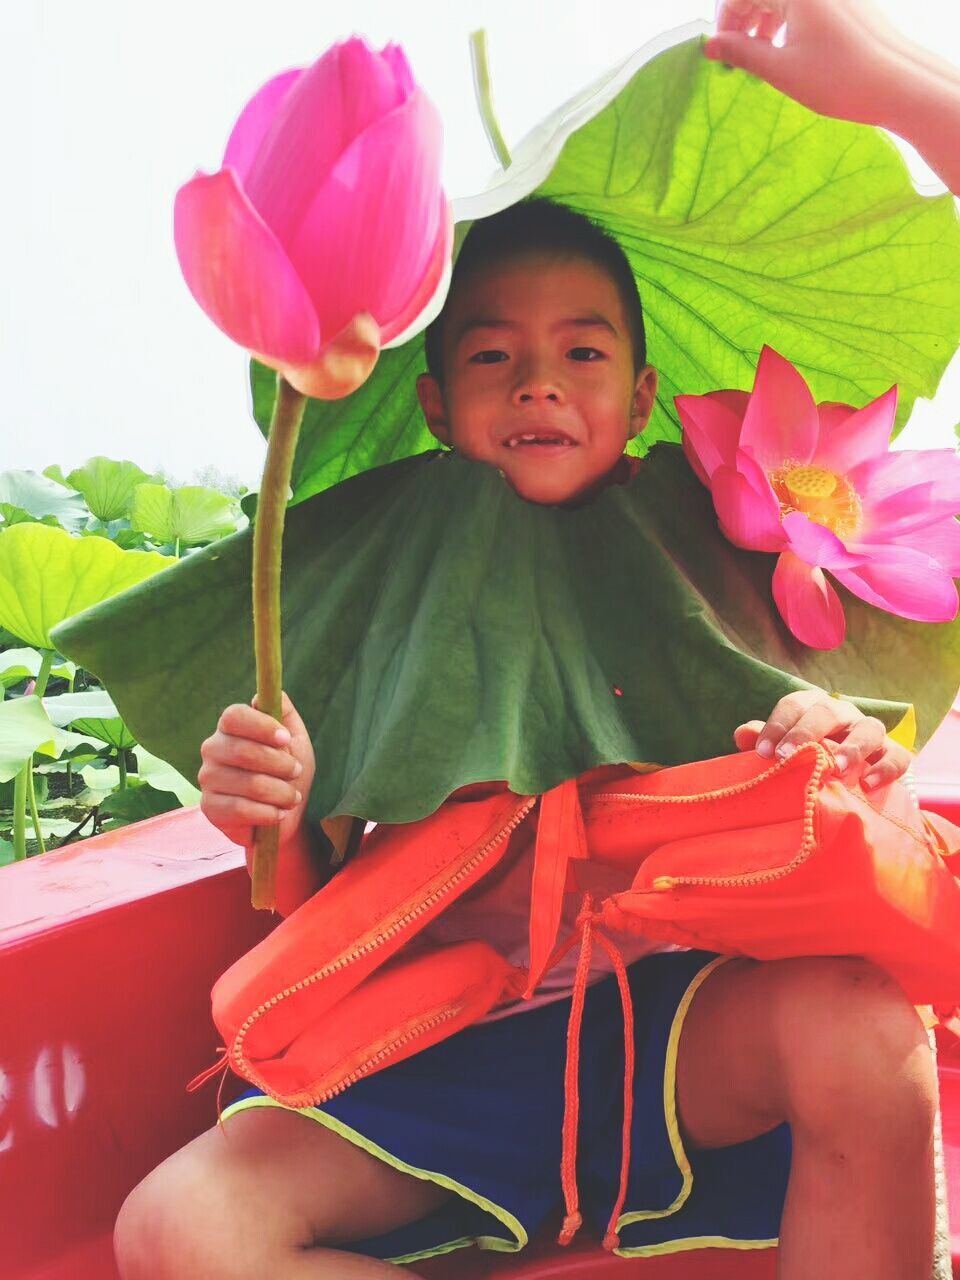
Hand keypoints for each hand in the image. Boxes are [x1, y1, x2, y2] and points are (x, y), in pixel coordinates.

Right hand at [198, 691, 315, 849]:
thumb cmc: (288, 774)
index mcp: (231, 727)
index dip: (261, 726)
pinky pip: (240, 809)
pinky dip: (268, 813)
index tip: (285, 738)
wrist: (284, 815)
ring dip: (280, 792)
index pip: (234, 716)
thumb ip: (285, 714)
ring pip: (248, 783)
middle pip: (242, 750)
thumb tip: (272, 693)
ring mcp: (207, 778)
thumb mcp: (296, 741)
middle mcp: (212, 748)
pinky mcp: (209, 807)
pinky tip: (278, 813)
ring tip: (292, 797)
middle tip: (296, 771)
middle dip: (279, 763)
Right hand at [706, 0, 906, 126]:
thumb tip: (710, 45)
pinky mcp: (845, 1)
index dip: (724, 19)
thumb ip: (741, 52)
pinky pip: (804, 2)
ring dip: (764, 20)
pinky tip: (786, 48)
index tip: (719, 50)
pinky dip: (787, 20)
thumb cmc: (839, 78)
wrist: (898, 82)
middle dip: (743, 19)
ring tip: (761, 55)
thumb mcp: (780, 69)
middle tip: (736, 56)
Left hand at [733, 688, 912, 789]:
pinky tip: (868, 785)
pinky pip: (897, 755)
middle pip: (827, 711)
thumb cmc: (806, 756)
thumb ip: (763, 740)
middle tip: (787, 757)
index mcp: (812, 707)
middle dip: (806, 732)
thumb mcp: (783, 747)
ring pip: (869, 728)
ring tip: (836, 770)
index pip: (794, 705)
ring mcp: (869, 732)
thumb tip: (742, 734)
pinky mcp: (892, 752)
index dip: (777, 725)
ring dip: (852, 748)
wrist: (848, 774)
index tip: (763, 752)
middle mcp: (842, 713)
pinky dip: (886, 768)